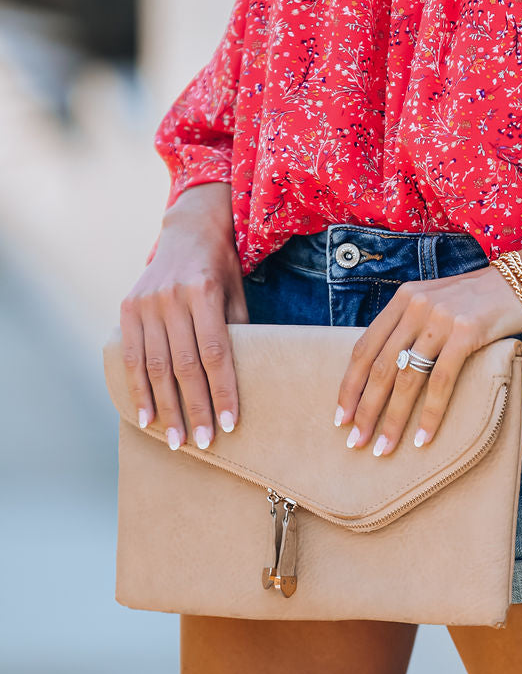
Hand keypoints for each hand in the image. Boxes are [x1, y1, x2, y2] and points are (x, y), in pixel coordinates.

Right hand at [120, 183, 247, 449]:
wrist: (188, 231)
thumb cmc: (222, 268)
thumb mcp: (237, 294)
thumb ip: (237, 333)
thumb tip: (240, 382)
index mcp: (204, 292)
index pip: (215, 353)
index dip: (223, 391)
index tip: (230, 424)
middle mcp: (172, 298)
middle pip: (184, 366)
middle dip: (195, 408)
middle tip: (204, 443)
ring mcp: (146, 303)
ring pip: (155, 366)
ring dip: (165, 408)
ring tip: (176, 439)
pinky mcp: (127, 308)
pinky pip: (130, 357)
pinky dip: (137, 390)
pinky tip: (146, 417)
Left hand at [334, 261, 521, 457]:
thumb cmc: (481, 300)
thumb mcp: (437, 303)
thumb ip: (411, 327)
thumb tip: (387, 373)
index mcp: (403, 300)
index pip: (364, 347)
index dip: (349, 385)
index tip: (341, 416)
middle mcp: (416, 306)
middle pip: (380, 367)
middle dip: (365, 410)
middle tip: (356, 442)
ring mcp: (440, 319)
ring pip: (406, 378)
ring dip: (392, 419)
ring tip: (384, 448)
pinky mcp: (466, 333)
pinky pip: (441, 381)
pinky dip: (429, 414)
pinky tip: (423, 438)